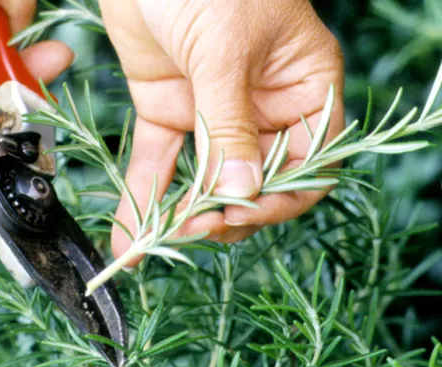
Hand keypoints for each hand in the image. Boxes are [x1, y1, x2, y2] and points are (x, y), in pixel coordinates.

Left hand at [100, 0, 343, 264]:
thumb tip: (241, 193)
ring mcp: (215, 111)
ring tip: (157, 243)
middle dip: (227, 212)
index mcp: (303, 88)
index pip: (310, 163)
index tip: (243, 212)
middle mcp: (263, 107)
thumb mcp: (225, 48)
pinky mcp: (170, 108)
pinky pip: (161, 161)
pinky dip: (145, 196)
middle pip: (255, 181)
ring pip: (206, 180)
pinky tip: (131, 237)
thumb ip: (231, 123)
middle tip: (195, 228)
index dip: (282, 197)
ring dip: (183, 215)